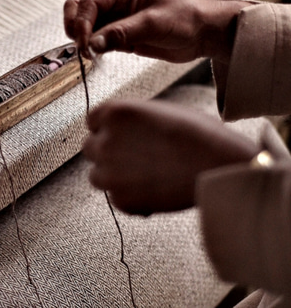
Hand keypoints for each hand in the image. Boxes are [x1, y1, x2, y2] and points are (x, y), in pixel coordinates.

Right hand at [64, 0, 250, 63]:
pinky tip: (97, 57)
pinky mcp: (119, 37)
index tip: (84, 43)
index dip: (82, 22)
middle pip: (79, 10)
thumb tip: (92, 44)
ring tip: (91, 55)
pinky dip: (92, 50)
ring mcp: (115, 20)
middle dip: (75, 28)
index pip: (90, 2)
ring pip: (84, 27)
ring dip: (82, 41)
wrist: (204, 34)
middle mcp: (115, 2)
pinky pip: (96, 42)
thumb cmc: (187, 18)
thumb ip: (121, 33)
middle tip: (82, 48)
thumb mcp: (153, 23)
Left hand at [83, 99, 258, 214]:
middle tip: (134, 157)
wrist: (220, 167)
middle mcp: (106, 141)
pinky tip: (155, 191)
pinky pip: (115, 198)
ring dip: (113, 176)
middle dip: (107, 152)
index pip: (92, 120)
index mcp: (116, 113)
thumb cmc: (200, 134)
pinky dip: (130, 198)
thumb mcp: (160, 111)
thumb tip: (122, 129)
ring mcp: (110, 172)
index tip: (121, 136)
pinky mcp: (121, 199)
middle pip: (89, 147)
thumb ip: (132, 120)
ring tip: (144, 175)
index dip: (107, 128)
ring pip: (96, 175)